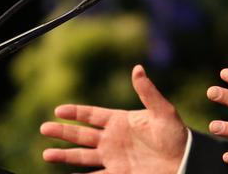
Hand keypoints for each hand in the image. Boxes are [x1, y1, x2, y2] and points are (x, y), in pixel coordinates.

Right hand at [40, 65, 186, 173]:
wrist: (184, 159)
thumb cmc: (176, 134)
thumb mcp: (163, 111)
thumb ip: (147, 92)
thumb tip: (137, 68)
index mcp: (121, 120)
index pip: (92, 115)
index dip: (76, 112)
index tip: (58, 110)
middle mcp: (113, 138)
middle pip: (81, 135)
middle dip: (62, 132)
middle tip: (43, 129)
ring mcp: (114, 157)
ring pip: (83, 156)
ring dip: (64, 156)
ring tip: (46, 154)